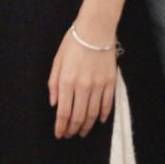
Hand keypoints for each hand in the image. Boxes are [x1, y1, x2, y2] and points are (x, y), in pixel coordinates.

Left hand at [48, 24, 117, 139]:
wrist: (96, 28)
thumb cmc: (73, 42)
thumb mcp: (57, 60)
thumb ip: (54, 84)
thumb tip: (54, 104)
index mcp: (67, 81)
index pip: (64, 112)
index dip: (61, 127)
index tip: (59, 134)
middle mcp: (83, 86)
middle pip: (78, 116)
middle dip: (73, 129)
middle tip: (70, 135)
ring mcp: (98, 85)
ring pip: (93, 113)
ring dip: (87, 126)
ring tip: (83, 132)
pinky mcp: (110, 82)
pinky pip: (107, 104)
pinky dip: (103, 115)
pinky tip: (99, 121)